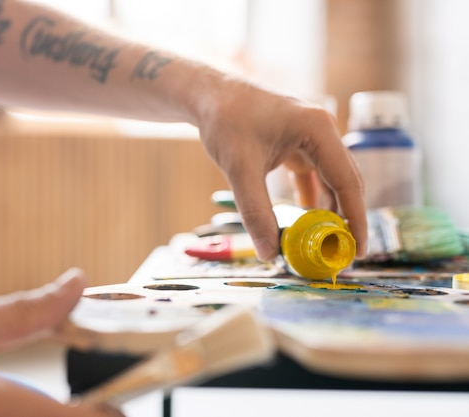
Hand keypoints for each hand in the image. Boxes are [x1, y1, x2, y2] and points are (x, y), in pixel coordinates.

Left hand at [194, 76, 366, 260]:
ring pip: (328, 179)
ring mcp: (310, 136)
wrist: (208, 95)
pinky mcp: (296, 143)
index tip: (358, 251)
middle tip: (341, 254)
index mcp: (318, 130)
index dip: (356, 218)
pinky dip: (310, 198)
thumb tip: (269, 254)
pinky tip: (305, 220)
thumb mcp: (240, 169)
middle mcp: (321, 131)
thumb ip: (256, 212)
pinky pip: (312, 175)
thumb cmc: (225, 121)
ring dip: (327, 209)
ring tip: (323, 242)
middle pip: (344, 181)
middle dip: (345, 217)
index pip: (347, 181)